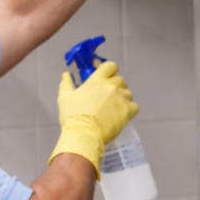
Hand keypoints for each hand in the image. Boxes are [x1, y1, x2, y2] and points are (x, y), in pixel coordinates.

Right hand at [49, 60, 139, 176]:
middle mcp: (112, 86)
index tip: (104, 74)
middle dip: (114, 85)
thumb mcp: (65, 97)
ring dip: (122, 97)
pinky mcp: (128, 111)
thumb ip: (67, 83)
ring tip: (112, 107)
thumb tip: (66, 75)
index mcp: (97, 81)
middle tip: (106, 95)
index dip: (108, 69)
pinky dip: (129, 109)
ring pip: (127, 93)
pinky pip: (134, 106)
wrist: (84, 133)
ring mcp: (121, 98)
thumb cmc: (73, 115)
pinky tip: (120, 114)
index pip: (110, 66)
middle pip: (120, 80)